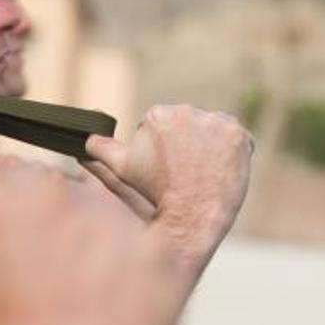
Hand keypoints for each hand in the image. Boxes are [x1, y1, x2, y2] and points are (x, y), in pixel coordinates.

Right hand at [84, 104, 252, 278]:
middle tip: (185, 171)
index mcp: (157, 114)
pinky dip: (234, 152)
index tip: (167, 167)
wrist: (191, 213)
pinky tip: (222, 169)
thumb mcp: (122, 168)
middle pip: (189, 125)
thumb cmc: (154, 191)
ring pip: (213, 131)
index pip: (163, 126)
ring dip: (210, 147)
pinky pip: (239, 139)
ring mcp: (215, 122)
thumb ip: (101, 149)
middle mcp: (187, 111)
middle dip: (188, 145)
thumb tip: (85, 140)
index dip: (164, 149)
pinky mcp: (238, 134)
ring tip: (203, 172)